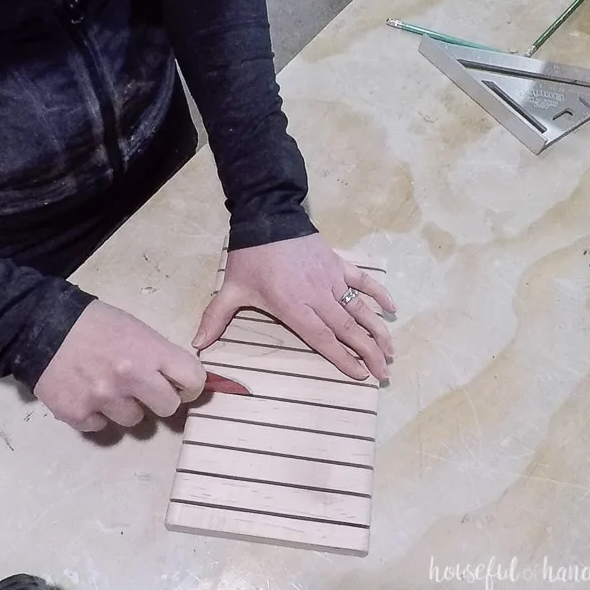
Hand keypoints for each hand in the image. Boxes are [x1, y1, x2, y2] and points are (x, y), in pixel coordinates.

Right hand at [34, 300, 205, 430]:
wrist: (40, 324)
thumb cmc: (94, 323)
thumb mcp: (135, 329)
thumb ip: (159, 355)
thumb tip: (182, 381)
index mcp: (149, 351)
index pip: (194, 381)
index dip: (190, 385)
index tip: (180, 386)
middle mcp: (130, 377)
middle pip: (168, 408)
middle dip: (159, 399)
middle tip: (143, 388)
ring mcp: (103, 398)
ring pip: (133, 420)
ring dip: (124, 406)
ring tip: (106, 385)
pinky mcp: (77, 414)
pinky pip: (100, 426)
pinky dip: (95, 414)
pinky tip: (85, 392)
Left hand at [192, 234, 395, 380]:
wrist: (267, 214)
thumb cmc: (249, 256)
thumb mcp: (231, 288)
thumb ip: (216, 318)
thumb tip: (197, 346)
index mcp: (293, 307)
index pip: (323, 339)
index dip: (343, 358)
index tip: (360, 374)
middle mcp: (317, 297)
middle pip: (348, 330)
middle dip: (369, 352)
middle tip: (384, 372)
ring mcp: (331, 279)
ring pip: (359, 309)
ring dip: (377, 330)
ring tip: (391, 350)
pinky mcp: (337, 263)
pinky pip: (363, 281)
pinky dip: (379, 294)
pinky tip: (392, 309)